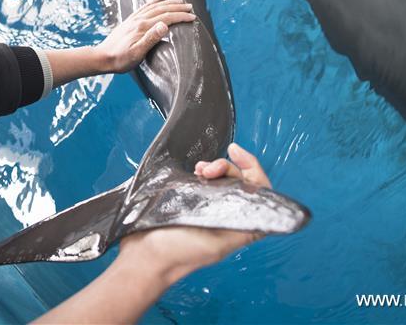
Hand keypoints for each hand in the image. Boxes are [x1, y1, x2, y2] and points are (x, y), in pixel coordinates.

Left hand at [95, 0, 196, 73]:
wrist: (102, 57)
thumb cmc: (120, 59)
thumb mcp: (137, 53)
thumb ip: (151, 38)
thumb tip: (164, 25)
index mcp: (143, 27)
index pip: (167, 18)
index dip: (181, 16)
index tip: (193, 17)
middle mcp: (139, 20)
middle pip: (162, 9)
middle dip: (178, 7)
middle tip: (190, 7)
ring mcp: (133, 20)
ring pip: (154, 7)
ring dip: (168, 3)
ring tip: (179, 0)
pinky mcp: (129, 21)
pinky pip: (143, 8)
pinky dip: (152, 2)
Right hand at [118, 143, 270, 284]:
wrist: (146, 252)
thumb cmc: (180, 253)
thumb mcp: (218, 246)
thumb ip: (241, 229)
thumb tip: (259, 209)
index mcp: (239, 226)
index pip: (258, 193)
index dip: (252, 169)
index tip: (236, 153)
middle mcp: (227, 213)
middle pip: (239, 180)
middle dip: (226, 166)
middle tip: (208, 168)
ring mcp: (209, 205)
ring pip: (221, 177)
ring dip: (212, 167)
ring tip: (199, 169)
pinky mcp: (192, 198)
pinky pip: (203, 179)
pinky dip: (200, 171)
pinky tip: (193, 171)